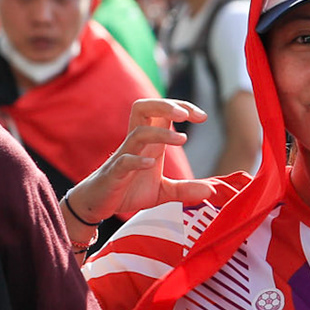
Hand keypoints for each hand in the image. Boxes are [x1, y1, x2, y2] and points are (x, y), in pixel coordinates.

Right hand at [62, 98, 220, 248]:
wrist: (98, 203)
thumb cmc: (128, 190)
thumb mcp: (163, 191)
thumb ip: (185, 189)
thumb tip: (210, 191)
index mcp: (149, 143)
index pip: (161, 113)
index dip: (181, 107)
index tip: (202, 116)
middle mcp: (136, 144)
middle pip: (143, 109)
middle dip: (165, 106)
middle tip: (187, 114)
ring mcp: (124, 157)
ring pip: (137, 133)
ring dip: (160, 133)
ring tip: (182, 139)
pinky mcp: (114, 174)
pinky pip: (124, 161)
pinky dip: (138, 160)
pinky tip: (151, 164)